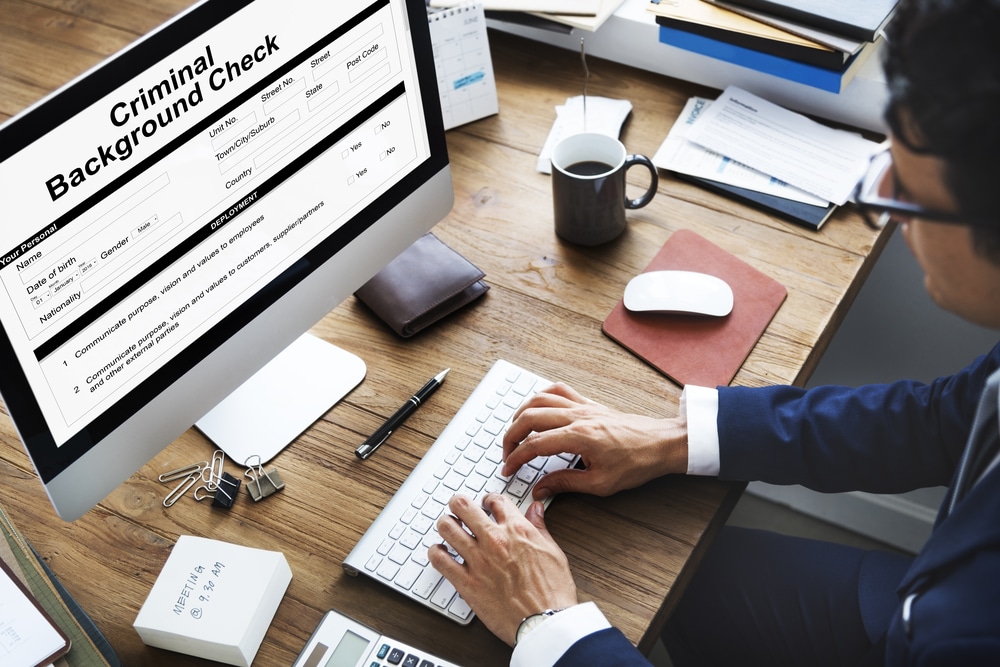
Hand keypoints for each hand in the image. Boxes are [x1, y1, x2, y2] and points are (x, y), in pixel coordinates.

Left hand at [429, 494, 577, 645]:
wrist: (545, 622)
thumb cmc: (552, 592)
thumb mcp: (553, 551)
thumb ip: (539, 527)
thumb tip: (535, 509)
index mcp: (517, 530)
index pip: (494, 500)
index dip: (488, 499)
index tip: (486, 504)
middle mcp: (494, 540)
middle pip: (463, 506)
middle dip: (459, 504)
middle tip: (459, 509)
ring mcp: (478, 561)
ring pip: (447, 527)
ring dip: (446, 525)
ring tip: (449, 529)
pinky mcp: (466, 583)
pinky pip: (439, 560)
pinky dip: (436, 553)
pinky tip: (440, 553)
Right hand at [502, 382, 687, 499]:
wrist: (662, 444)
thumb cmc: (637, 463)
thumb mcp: (600, 483)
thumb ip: (565, 484)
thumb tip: (540, 489)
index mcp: (579, 437)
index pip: (534, 445)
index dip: (515, 458)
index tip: (508, 470)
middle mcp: (578, 416)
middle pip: (529, 417)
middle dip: (511, 436)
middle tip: (506, 454)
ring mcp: (583, 406)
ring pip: (540, 399)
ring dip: (521, 414)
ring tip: (515, 432)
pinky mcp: (590, 404)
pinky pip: (559, 390)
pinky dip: (542, 396)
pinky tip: (537, 407)